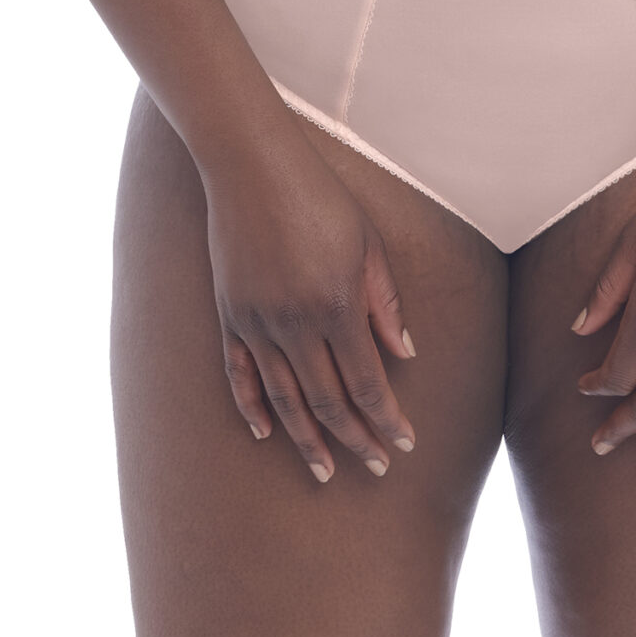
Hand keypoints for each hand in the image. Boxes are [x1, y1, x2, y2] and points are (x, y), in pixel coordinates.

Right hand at [203, 132, 418, 483]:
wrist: (251, 165)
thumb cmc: (320, 197)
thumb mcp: (368, 243)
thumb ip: (385, 303)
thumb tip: (404, 354)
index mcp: (337, 305)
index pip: (368, 384)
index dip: (386, 420)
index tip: (403, 445)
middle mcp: (296, 324)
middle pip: (329, 402)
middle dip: (355, 441)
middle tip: (375, 469)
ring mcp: (258, 322)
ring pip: (284, 399)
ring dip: (307, 440)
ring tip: (325, 471)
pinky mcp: (230, 314)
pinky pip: (240, 375)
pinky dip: (252, 408)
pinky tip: (266, 433)